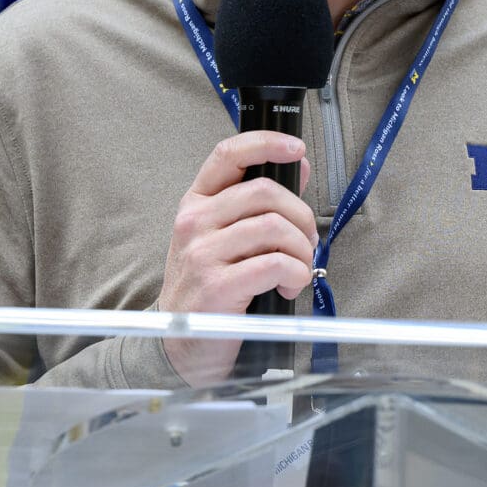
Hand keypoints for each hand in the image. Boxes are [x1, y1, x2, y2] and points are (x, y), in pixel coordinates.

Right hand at [159, 132, 317, 384]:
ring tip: (298, 268)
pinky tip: (289, 286)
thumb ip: (260, 204)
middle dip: (300, 215)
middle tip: (307, 240)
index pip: (227, 155)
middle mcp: (194, 223)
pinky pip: (273, 264)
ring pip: (274, 227)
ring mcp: (202, 254)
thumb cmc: (208, 287)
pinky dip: (295, 274)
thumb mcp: (225, 238)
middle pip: (264, 191)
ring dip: (301, 249)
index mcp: (196, 203)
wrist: (180, 343)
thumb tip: (298, 166)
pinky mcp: (216, 286)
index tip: (296, 148)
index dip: (266, 144)